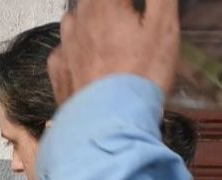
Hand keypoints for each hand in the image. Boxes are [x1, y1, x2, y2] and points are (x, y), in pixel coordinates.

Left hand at [48, 0, 180, 104]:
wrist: (109, 124)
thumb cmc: (140, 74)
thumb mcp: (163, 28)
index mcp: (104, 5)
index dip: (126, 3)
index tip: (136, 11)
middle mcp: (78, 22)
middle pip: (91, 1)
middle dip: (109, 5)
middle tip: (126, 17)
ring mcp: (64, 48)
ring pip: (73, 21)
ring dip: (89, 21)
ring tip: (108, 33)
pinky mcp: (58, 73)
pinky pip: (63, 51)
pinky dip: (73, 49)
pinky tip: (85, 59)